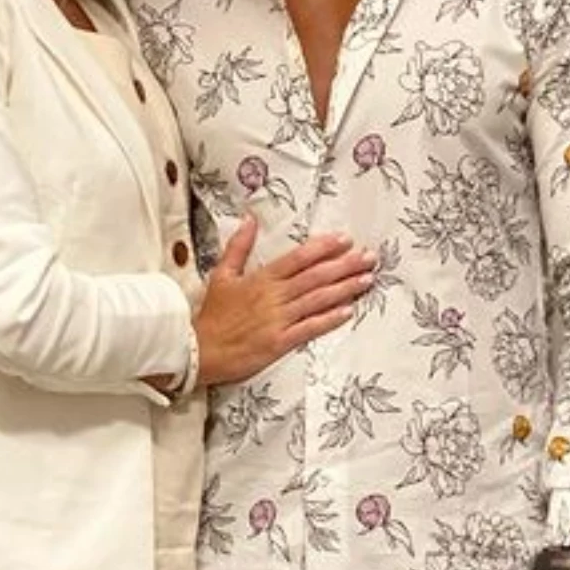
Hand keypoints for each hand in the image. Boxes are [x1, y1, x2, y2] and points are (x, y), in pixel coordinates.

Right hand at [194, 216, 373, 386]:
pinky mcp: (280, 342)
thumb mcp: (221, 274)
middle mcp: (274, 296)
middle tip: (369, 257)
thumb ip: (238, 246)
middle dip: (344, 265)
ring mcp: (278, 320)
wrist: (199, 350)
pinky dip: (329, 319)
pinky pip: (309, 328)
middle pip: (315, 277)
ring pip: (317, 300)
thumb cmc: (212, 314)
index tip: (345, 239)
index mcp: (261, 278)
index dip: (323, 248)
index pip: (298, 258)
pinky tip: (347, 311)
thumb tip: (249, 219)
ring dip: (344, 289)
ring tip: (366, 280)